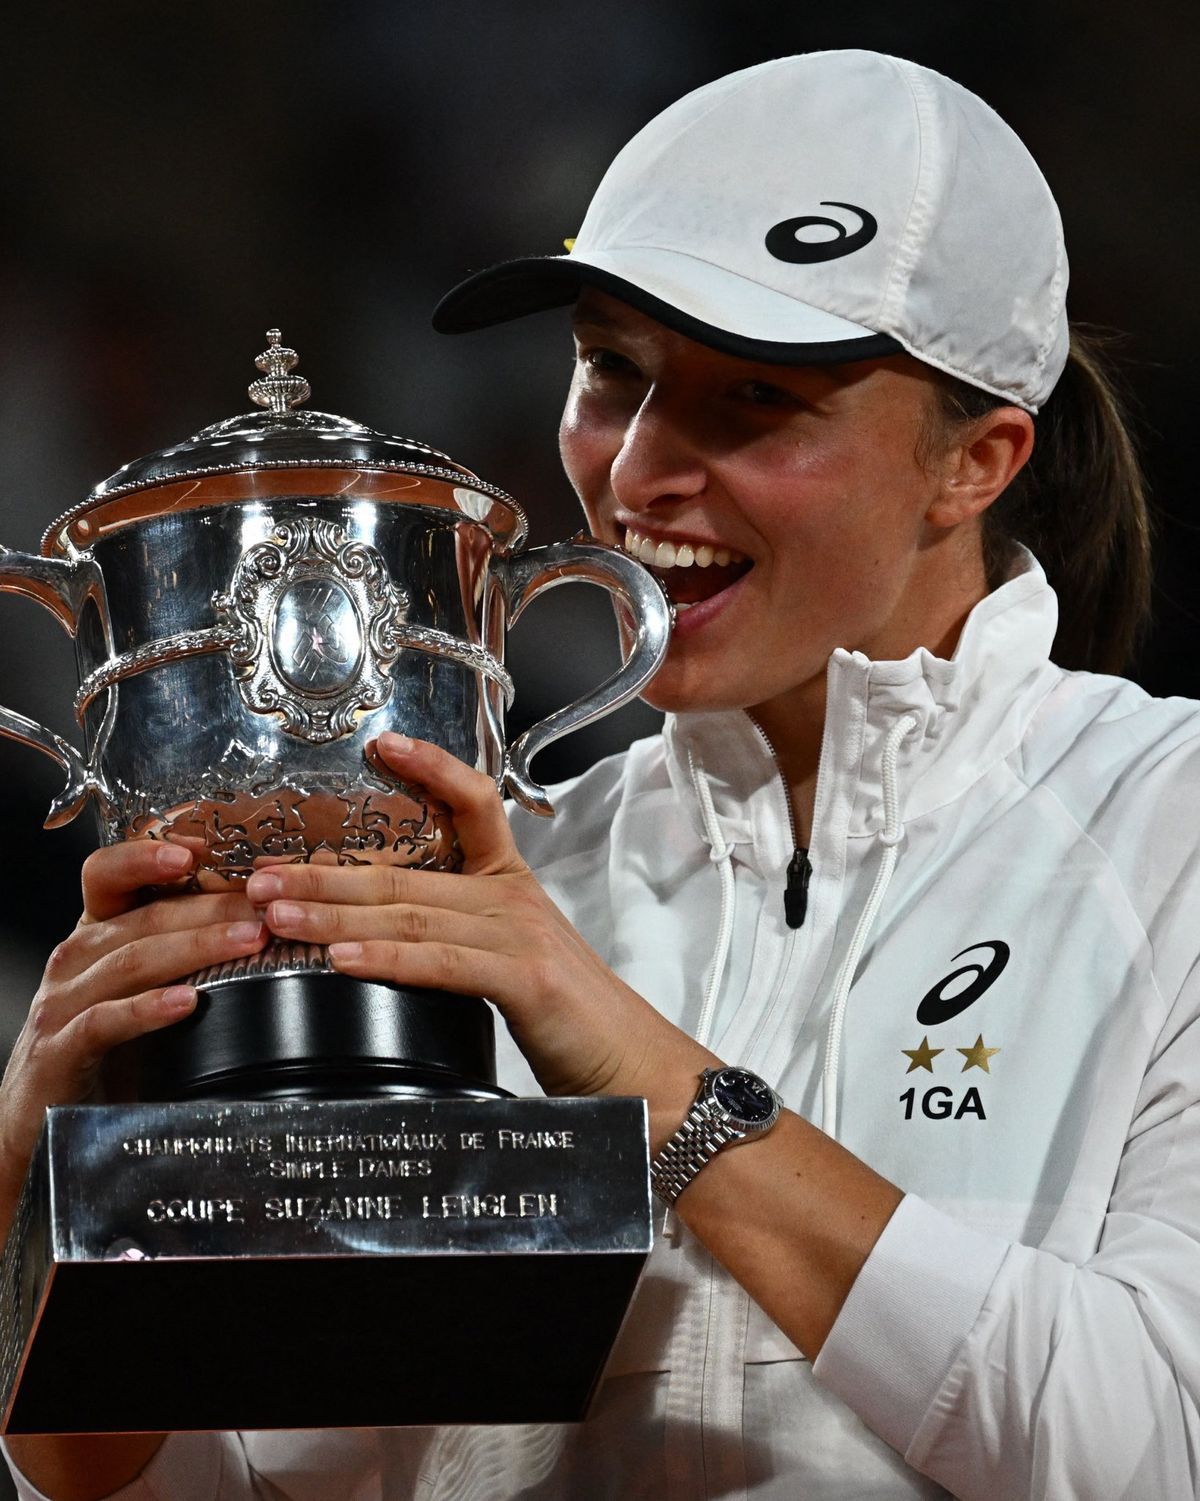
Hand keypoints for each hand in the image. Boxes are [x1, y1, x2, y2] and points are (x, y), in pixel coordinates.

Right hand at [0, 840, 268, 1224]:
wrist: (42, 1127)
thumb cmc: (108, 1053)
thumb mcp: (145, 992)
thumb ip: (187, 957)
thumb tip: (268, 923)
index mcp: (96, 935)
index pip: (108, 874)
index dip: (149, 853)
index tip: (202, 845)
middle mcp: (74, 960)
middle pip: (140, 915)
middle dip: (209, 905)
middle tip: (267, 903)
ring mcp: (60, 1005)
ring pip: (130, 960)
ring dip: (194, 947)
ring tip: (249, 941)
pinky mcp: (59, 1052)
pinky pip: (104, 1022)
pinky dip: (147, 1009)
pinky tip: (187, 1003)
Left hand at [246, 732, 710, 1105]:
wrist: (636, 1069)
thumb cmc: (571, 1022)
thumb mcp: (511, 964)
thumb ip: (456, 943)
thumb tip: (379, 945)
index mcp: (510, 885)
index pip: (472, 803)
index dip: (428, 768)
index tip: (379, 747)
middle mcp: (513, 898)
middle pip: (403, 872)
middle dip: (321, 873)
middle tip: (257, 875)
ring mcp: (519, 933)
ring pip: (409, 914)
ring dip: (332, 915)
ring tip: (275, 913)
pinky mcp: (523, 977)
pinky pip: (441, 962)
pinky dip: (387, 960)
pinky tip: (342, 961)